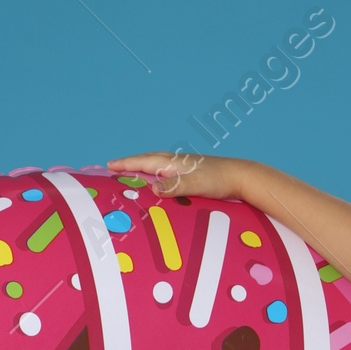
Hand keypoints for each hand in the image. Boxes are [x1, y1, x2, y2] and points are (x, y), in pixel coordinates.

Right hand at [106, 149, 244, 200]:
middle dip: (130, 164)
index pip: (143, 162)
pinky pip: (165, 172)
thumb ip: (175, 186)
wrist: (241, 177)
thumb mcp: (196, 184)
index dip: (126, 164)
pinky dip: (155, 174)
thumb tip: (154, 188)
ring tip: (130, 173)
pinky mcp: (190, 173)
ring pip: (156, 165)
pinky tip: (157, 181)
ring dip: (141, 168)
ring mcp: (183, 167)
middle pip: (147, 160)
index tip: (109, 165)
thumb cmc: (219, 180)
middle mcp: (176, 162)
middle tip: (113, 168)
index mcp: (173, 163)